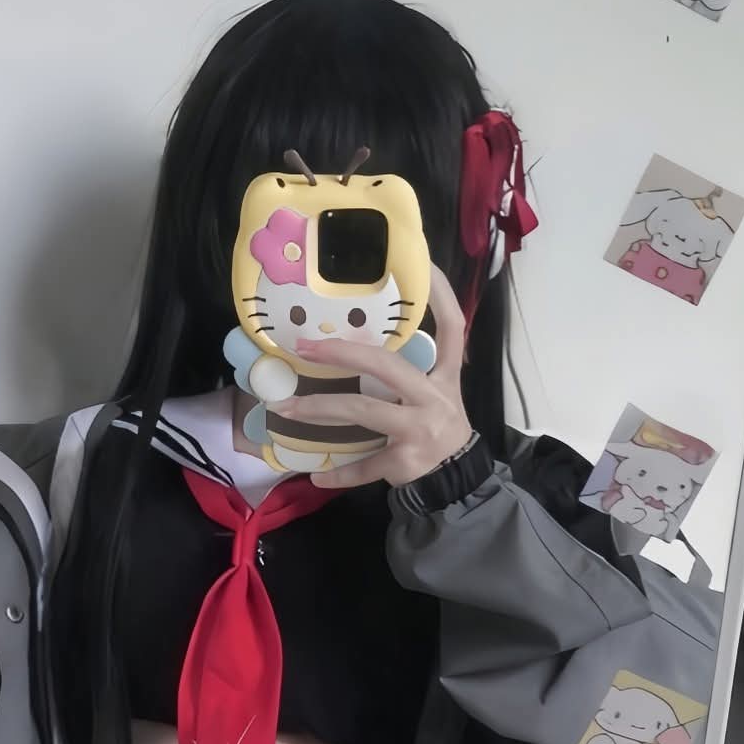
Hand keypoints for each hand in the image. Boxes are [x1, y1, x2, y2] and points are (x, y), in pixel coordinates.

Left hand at [272, 263, 472, 489]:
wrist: (457, 478)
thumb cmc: (438, 427)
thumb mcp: (438, 392)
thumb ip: (412, 369)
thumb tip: (360, 341)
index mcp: (445, 375)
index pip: (453, 325)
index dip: (441, 294)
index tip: (424, 265)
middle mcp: (434, 396)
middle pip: (385, 364)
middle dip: (341, 352)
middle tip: (304, 347)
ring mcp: (419, 429)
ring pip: (362, 410)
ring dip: (319, 409)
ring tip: (287, 408)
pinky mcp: (405, 460)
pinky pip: (364, 464)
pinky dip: (340, 472)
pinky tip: (317, 473)